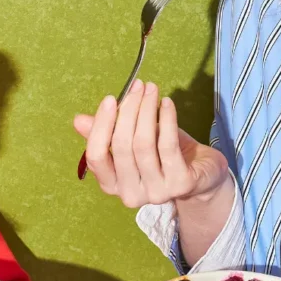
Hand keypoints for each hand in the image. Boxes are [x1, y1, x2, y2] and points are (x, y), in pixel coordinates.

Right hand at [73, 80, 228, 207]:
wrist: (202, 175)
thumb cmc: (161, 156)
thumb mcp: (131, 142)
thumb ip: (106, 133)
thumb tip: (79, 120)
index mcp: (112, 184)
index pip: (96, 157)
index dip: (101, 126)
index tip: (111, 99)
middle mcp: (130, 194)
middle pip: (121, 147)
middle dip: (128, 110)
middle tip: (137, 87)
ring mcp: (156, 192)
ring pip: (143, 144)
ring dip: (147, 110)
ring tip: (152, 90)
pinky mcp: (180, 184)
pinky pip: (168, 145)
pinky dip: (166, 119)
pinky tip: (167, 103)